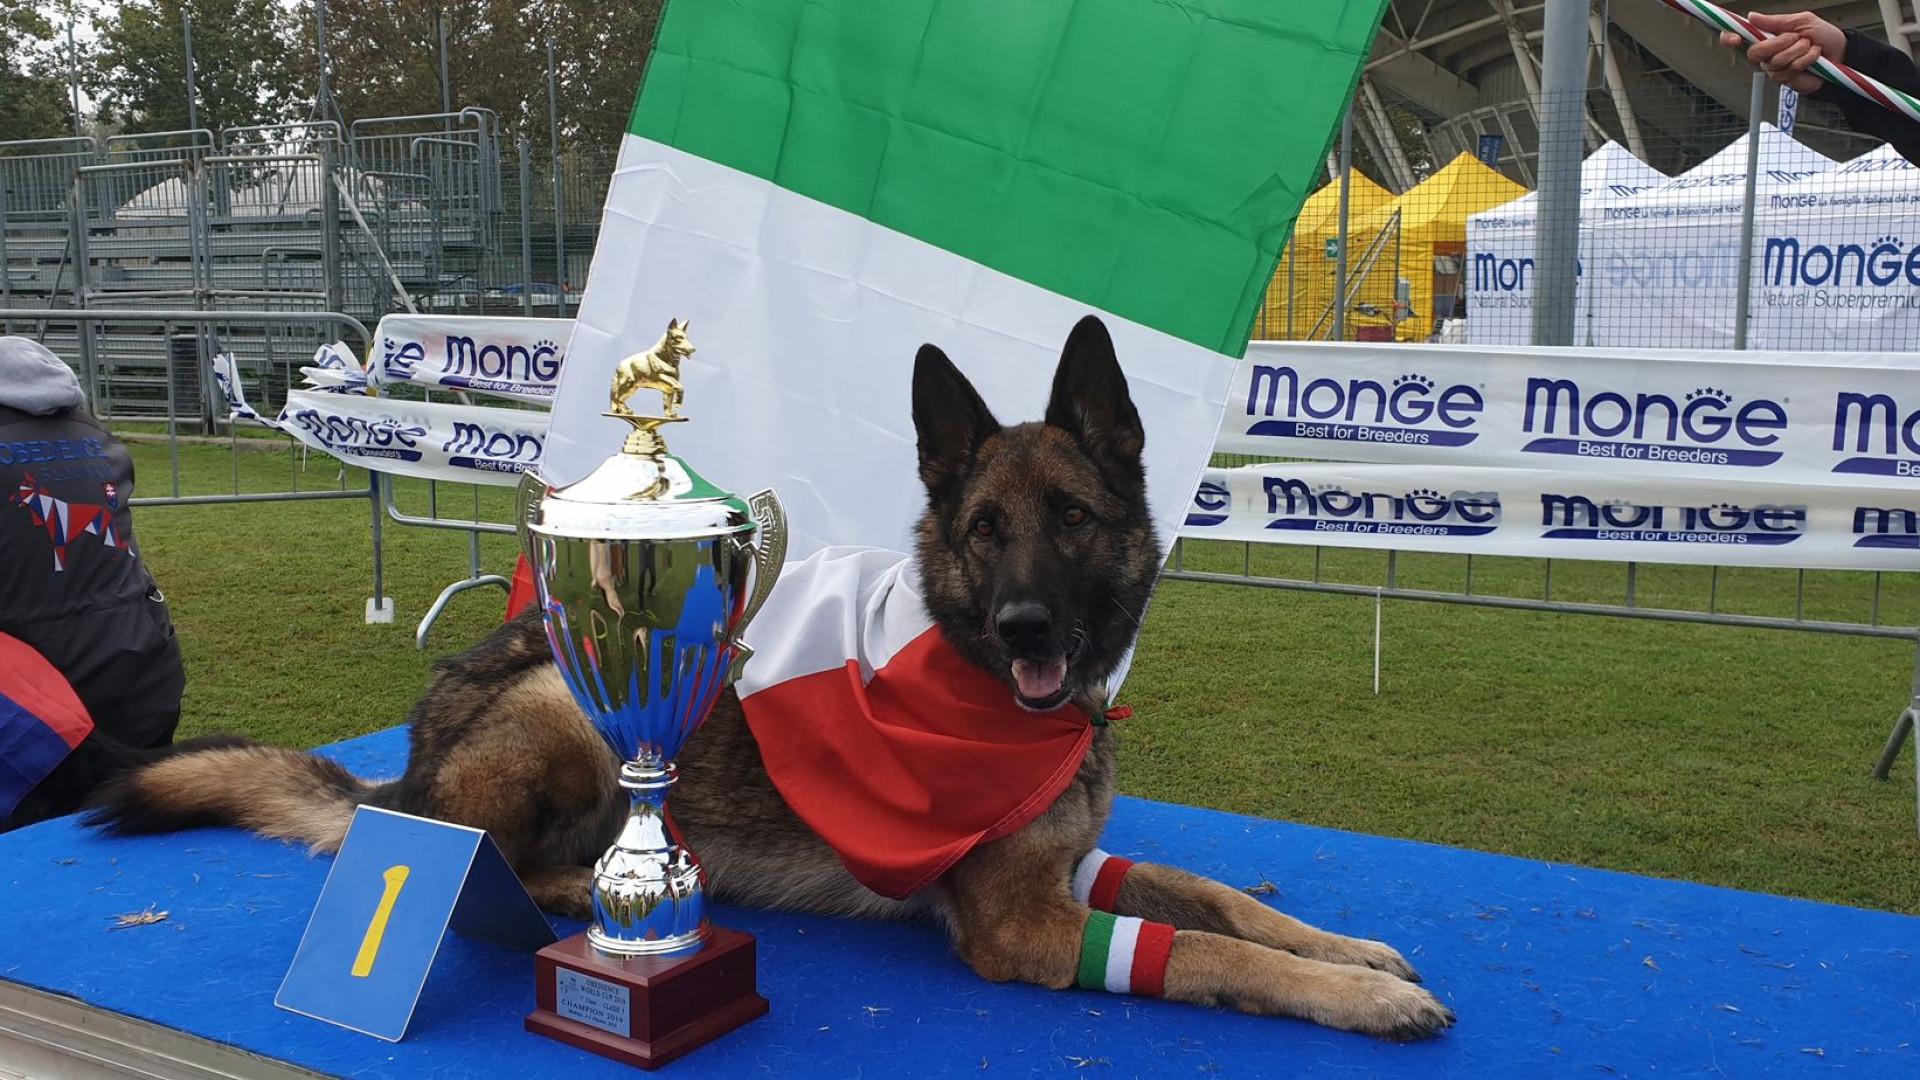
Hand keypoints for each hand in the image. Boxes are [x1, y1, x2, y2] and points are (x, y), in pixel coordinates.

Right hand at [1717, 11, 1846, 93]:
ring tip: (1810, 47)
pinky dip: (1806, 60)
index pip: (1739, 38)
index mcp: (1767, 37)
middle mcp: (1766, 54)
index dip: (1729, 38)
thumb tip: (1751, 16)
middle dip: (1778, 43)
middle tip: (1795, 37)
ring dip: (1799, 50)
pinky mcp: (1784, 80)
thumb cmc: (1823, 36)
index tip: (1733, 38)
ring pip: (1776, 61)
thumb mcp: (1801, 21)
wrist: (1840, 53)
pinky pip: (1789, 69)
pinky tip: (1813, 59)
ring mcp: (1773, 68)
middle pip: (1755, 52)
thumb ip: (1775, 21)